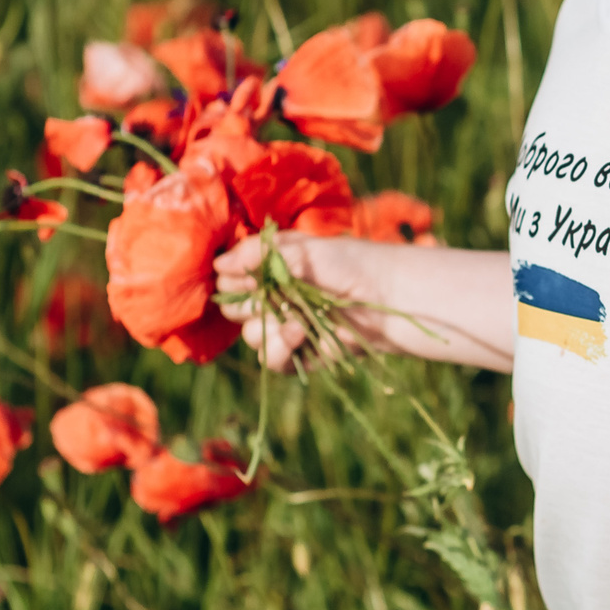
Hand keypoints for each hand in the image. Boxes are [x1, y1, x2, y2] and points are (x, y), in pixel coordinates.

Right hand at [212, 231, 360, 371]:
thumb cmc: (352, 264)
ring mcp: (288, 326)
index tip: (249, 278)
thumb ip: (261, 255)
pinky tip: (299, 336)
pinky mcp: (303, 353)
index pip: (231, 277)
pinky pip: (273, 360)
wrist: (390, 298)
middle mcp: (277, 297)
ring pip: (252, 336)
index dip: (235, 280)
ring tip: (293, 323)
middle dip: (247, 306)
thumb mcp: (305, 248)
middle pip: (235, 309)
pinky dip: (280, 351)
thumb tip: (219, 266)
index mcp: (273, 269)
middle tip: (268, 300)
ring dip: (265, 330)